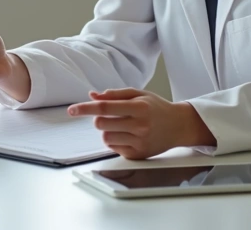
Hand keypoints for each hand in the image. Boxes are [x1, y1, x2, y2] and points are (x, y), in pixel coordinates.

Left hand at [68, 88, 214, 159]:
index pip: (104, 108)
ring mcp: (139, 142)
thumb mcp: (138, 95)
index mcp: (139, 107)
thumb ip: (114, 95)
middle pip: (101, 123)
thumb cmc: (156, 107)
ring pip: (105, 137)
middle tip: (112, 115)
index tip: (71, 110)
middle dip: (100, 118)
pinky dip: (115, 140)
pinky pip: (113, 148)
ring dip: (107, 130)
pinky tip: (128, 135)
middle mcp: (140, 126)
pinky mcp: (138, 155)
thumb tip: (92, 96)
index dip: (85, 108)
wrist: (179, 126)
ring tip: (122, 126)